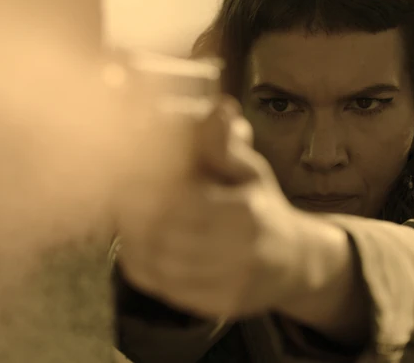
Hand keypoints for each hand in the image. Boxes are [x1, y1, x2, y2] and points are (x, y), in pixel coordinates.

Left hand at [114, 97, 304, 319]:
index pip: (181, 203)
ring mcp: (229, 284)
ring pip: (159, 265)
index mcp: (246, 214)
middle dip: (136, 217)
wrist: (295, 263)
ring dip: (133, 241)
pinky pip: (163, 288)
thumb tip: (220, 108)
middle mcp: (239, 253)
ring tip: (126, 220)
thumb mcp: (250, 170)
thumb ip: (225, 144)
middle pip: (164, 236)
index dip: (149, 191)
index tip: (128, 178)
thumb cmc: (262, 206)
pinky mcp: (217, 306)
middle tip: (118, 199)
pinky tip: (137, 247)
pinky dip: (141, 266)